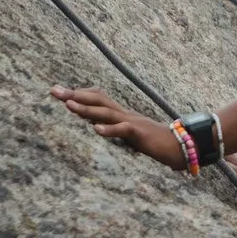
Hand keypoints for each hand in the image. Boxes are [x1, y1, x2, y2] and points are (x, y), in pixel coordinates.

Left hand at [51, 85, 181, 169]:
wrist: (183, 146)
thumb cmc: (156, 143)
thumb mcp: (130, 135)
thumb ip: (115, 128)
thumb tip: (96, 125)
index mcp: (122, 115)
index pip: (98, 98)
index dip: (79, 94)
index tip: (59, 92)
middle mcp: (125, 114)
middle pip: (97, 99)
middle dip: (75, 95)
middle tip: (54, 91)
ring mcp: (133, 122)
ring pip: (107, 112)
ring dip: (86, 109)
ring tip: (68, 105)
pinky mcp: (141, 134)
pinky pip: (123, 130)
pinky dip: (109, 129)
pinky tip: (96, 130)